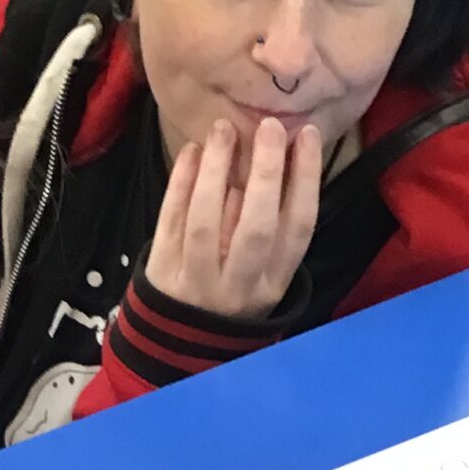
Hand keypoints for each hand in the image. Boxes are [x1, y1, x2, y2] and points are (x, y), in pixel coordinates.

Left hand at [144, 116, 319, 320]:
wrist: (180, 343)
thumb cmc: (232, 290)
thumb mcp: (264, 272)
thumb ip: (273, 225)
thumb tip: (279, 153)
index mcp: (274, 282)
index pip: (298, 228)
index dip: (305, 179)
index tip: (306, 135)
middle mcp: (240, 285)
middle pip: (256, 228)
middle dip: (265, 174)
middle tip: (268, 126)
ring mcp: (198, 281)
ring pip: (206, 223)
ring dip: (216, 172)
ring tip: (223, 130)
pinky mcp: (162, 272)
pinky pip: (171, 222)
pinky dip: (181, 184)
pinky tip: (192, 151)